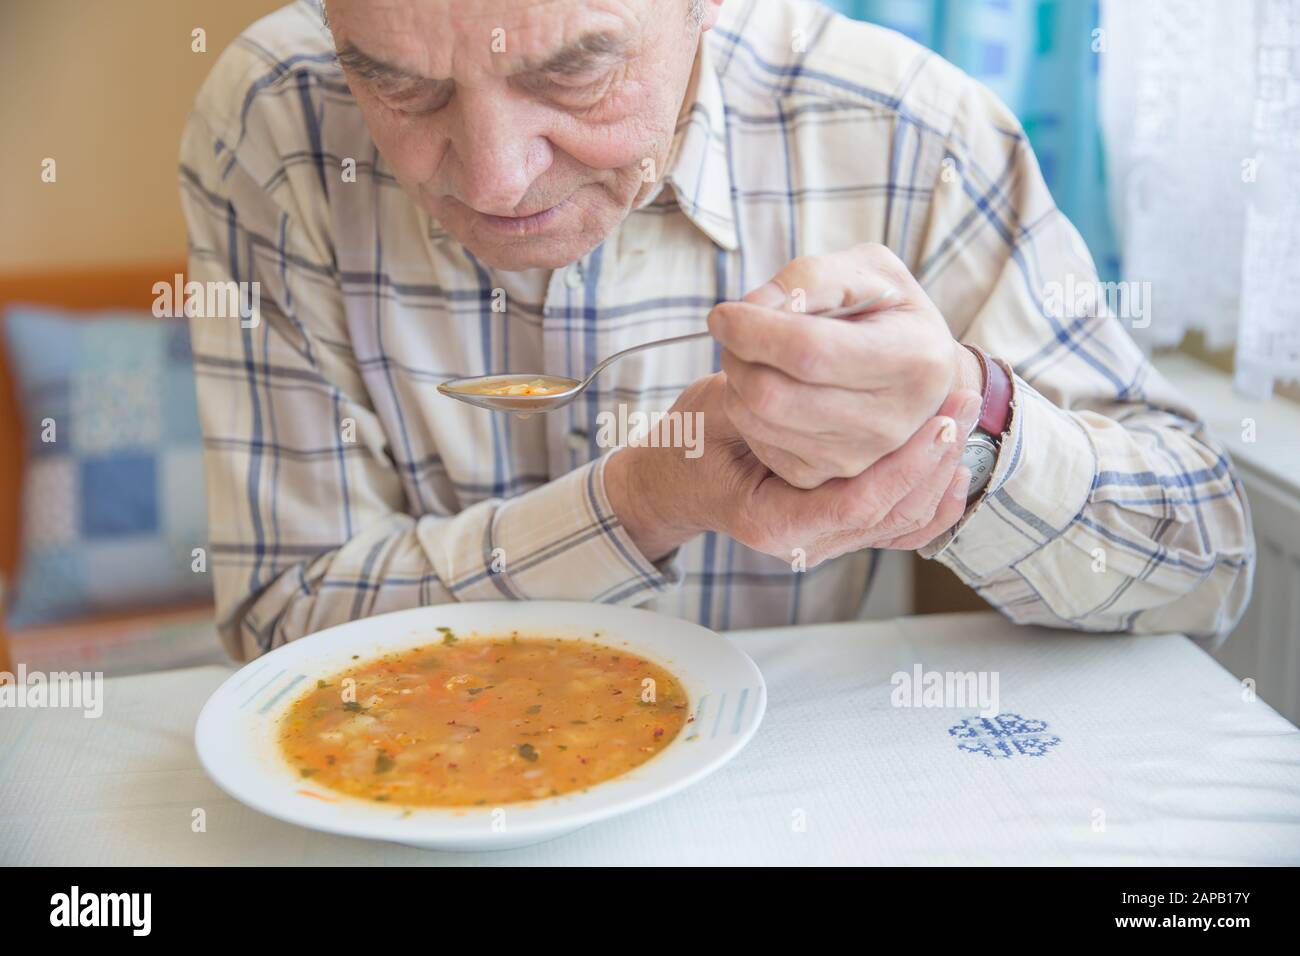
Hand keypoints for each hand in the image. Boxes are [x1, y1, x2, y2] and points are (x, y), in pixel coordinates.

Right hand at [604, 373, 981, 565]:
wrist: (677, 477)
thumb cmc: (690, 442)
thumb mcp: (715, 409)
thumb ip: (759, 396)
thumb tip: (805, 362)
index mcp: (772, 522)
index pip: (858, 502)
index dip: (906, 461)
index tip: (939, 417)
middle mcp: (805, 544)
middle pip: (894, 516)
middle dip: (938, 461)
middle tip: (966, 401)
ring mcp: (826, 542)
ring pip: (905, 524)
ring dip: (942, 472)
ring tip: (966, 418)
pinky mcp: (841, 530)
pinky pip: (899, 528)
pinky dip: (934, 501)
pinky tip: (957, 466)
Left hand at [707, 243, 983, 488]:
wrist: (911, 366)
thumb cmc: (883, 311)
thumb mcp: (864, 271)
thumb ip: (810, 279)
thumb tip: (754, 308)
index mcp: (913, 360)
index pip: (809, 351)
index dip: (752, 330)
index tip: (721, 314)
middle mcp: (892, 421)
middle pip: (774, 393)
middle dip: (737, 356)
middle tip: (736, 334)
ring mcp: (860, 458)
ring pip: (759, 420)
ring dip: (736, 382)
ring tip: (752, 357)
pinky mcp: (826, 477)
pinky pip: (760, 444)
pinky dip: (748, 411)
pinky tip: (767, 387)